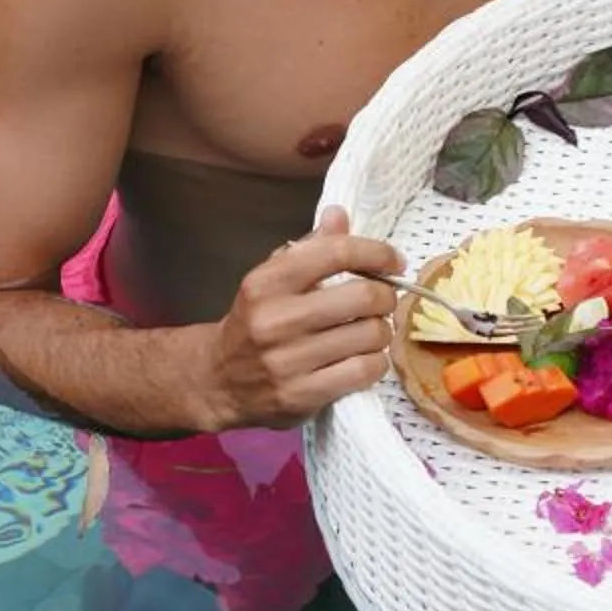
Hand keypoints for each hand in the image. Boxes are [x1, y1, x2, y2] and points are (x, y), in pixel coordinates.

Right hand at [204, 206, 403, 428]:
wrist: (217, 379)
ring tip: (369, 332)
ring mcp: (287, 361)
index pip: (337, 253)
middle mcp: (275, 320)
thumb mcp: (272, 278)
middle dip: (386, 297)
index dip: (377, 253)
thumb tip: (338, 214)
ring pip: (370, 335)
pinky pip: (364, 371)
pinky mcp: (301, 395)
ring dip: (381, 332)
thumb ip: (309, 247)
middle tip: (383, 302)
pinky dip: (375, 363)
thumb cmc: (255, 321)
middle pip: (364, 297)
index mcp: (267, 282)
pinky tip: (363, 359)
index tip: (394, 262)